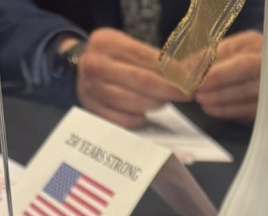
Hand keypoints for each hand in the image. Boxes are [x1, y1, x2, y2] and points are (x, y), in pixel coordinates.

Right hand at [72, 28, 189, 129]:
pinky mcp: (94, 110)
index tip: (190, 79)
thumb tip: (185, 72)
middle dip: (170, 90)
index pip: (146, 58)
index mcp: (107, 43)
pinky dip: (140, 118)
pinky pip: (126, 120)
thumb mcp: (126, 48)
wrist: (77, 71)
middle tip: (187, 94)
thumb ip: (151, 59)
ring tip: (165, 101)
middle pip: (143, 81)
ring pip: (136, 102)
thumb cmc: (111, 60)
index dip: (172, 70)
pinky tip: (144, 113)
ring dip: (157, 104)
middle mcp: (96, 65)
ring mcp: (93, 89)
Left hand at [194, 31, 261, 120]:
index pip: (229, 48)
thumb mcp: (227, 58)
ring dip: (219, 96)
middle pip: (242, 66)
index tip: (185, 71)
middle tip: (194, 88)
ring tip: (200, 100)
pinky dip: (227, 110)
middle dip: (215, 78)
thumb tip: (180, 68)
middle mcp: (267, 58)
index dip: (206, 60)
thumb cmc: (241, 69)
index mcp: (252, 42)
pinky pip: (248, 108)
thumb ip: (207, 60)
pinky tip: (211, 109)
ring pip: (246, 89)